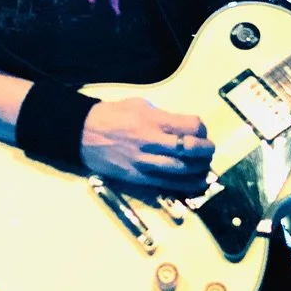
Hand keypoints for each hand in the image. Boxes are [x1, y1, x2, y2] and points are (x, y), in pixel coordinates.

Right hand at [80, 98, 213, 191]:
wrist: (82, 134)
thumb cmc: (110, 115)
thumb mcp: (138, 105)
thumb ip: (162, 116)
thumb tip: (182, 126)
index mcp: (152, 120)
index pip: (190, 126)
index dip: (201, 129)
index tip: (200, 131)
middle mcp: (151, 142)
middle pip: (190, 150)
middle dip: (205, 151)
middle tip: (208, 150)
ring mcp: (144, 162)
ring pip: (182, 170)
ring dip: (199, 170)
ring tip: (204, 167)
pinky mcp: (138, 178)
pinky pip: (167, 184)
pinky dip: (185, 185)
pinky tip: (195, 183)